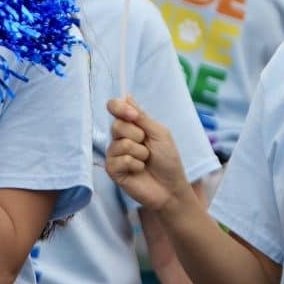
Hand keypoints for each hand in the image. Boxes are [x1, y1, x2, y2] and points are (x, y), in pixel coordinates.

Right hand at [105, 97, 192, 211]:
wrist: (171, 187)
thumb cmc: (168, 160)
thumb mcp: (159, 133)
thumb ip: (142, 117)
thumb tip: (126, 95)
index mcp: (130, 125)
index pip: (114, 107)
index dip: (119, 108)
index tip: (133, 115)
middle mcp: (119, 137)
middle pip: (117, 125)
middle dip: (137, 135)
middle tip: (147, 146)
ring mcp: (114, 153)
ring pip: (120, 144)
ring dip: (140, 153)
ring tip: (145, 161)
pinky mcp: (112, 169)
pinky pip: (120, 160)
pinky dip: (135, 165)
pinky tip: (139, 170)